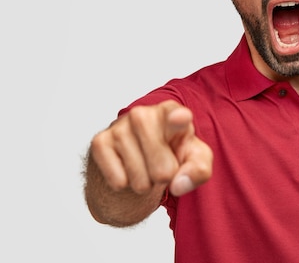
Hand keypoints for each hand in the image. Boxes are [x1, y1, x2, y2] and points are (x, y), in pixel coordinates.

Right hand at [90, 100, 212, 196]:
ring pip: (139, 179)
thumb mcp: (195, 159)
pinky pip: (119, 181)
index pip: (176, 115)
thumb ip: (199, 170)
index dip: (179, 119)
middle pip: (163, 169)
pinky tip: (126, 168)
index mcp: (171, 113)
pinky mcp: (100, 142)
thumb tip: (178, 185)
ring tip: (145, 167)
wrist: (137, 157)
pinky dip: (125, 184)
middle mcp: (144, 114)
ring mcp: (119, 126)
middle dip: (165, 178)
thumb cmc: (172, 152)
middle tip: (163, 166)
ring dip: (145, 183)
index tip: (181, 118)